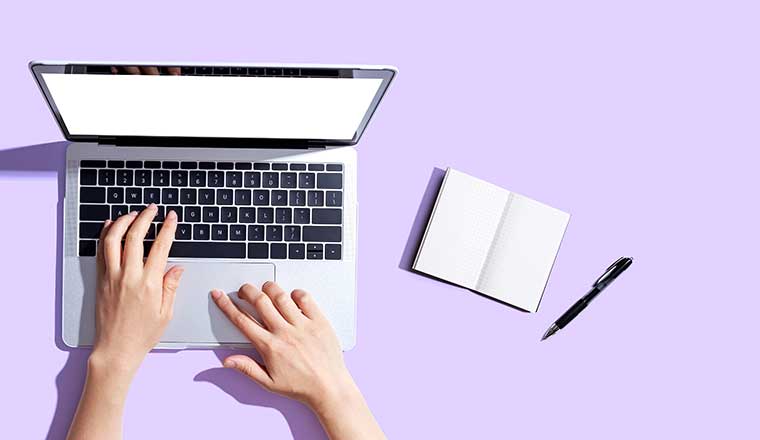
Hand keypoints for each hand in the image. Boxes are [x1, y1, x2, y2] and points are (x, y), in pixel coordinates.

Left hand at [67, 205, 181, 439]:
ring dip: (123, 222)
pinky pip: (100, 252)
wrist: (116, 350)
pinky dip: (105, 236)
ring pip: (113, 240)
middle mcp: (129, 276)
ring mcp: (112, 277)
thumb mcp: (166, 312)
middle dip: (145, 218)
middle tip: (152, 209)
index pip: (160, 247)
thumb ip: (171, 286)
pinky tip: (110, 226)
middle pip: (135, 236)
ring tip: (132, 214)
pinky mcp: (100, 281)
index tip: (171, 217)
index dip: (167, 228)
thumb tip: (176, 267)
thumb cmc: (142, 335)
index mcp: (149, 284)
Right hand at [211, 282, 352, 406]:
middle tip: (243, 289)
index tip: (219, 296)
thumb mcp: (269, 382)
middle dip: (247, 291)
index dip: (227, 306)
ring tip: (265, 288)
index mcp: (269, 347)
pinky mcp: (319, 322)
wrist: (329, 387)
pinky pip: (305, 299)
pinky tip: (292, 296)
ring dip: (269, 288)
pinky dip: (296, 293)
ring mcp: (302, 325)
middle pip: (259, 302)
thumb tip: (227, 360)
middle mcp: (285, 333)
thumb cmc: (301, 386)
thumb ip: (247, 368)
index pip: (242, 320)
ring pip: (280, 296)